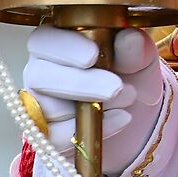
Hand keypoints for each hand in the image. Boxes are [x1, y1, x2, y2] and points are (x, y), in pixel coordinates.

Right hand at [23, 26, 165, 170]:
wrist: (136, 111)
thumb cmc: (129, 73)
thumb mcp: (140, 58)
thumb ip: (134, 48)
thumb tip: (129, 38)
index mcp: (55, 42)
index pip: (42, 40)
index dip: (63, 48)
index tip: (92, 55)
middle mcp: (38, 71)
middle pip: (39, 77)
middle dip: (80, 83)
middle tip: (116, 87)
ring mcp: (38, 105)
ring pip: (45, 109)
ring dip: (90, 107)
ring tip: (129, 98)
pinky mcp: (45, 135)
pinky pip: (54, 138)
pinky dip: (88, 131)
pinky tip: (122, 118)